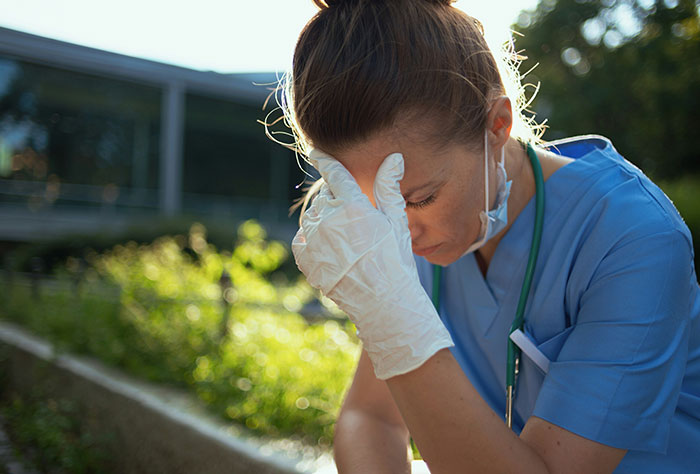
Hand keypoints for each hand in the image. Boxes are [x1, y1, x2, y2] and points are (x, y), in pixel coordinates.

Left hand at [292, 148, 452, 378]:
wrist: (383, 304)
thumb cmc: (395, 261)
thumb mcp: (396, 222)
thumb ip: (389, 187)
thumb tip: (394, 157)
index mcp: (353, 207)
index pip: (334, 174)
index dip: (324, 159)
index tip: (315, 151)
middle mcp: (329, 220)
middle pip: (325, 196)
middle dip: (336, 199)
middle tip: (354, 219)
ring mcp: (314, 240)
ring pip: (313, 215)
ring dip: (325, 218)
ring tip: (345, 238)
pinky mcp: (304, 258)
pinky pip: (302, 237)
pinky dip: (312, 238)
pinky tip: (331, 248)